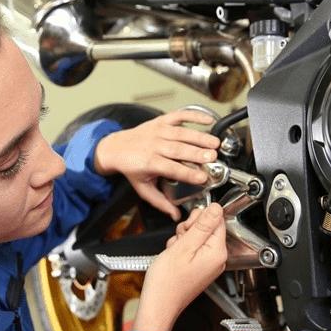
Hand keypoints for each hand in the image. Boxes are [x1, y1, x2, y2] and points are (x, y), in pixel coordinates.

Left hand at [93, 109, 219, 219]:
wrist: (116, 148)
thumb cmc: (132, 168)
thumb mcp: (143, 188)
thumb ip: (160, 202)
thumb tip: (176, 215)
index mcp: (149, 162)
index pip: (171, 168)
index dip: (188, 173)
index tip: (203, 178)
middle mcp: (153, 145)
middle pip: (178, 149)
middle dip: (197, 152)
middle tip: (213, 158)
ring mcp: (158, 131)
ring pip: (181, 133)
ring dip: (199, 137)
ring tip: (215, 143)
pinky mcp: (161, 121)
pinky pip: (179, 115)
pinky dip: (194, 115)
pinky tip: (208, 121)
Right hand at [132, 203, 226, 330]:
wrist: (158, 305)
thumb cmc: (168, 282)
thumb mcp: (184, 246)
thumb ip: (202, 225)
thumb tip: (216, 208)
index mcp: (217, 252)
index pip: (217, 220)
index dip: (199, 219)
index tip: (187, 228)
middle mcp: (216, 258)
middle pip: (207, 227)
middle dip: (189, 229)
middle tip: (179, 241)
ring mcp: (208, 264)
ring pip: (196, 237)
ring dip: (182, 239)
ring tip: (174, 251)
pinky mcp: (199, 267)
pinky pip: (192, 249)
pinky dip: (180, 249)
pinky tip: (173, 258)